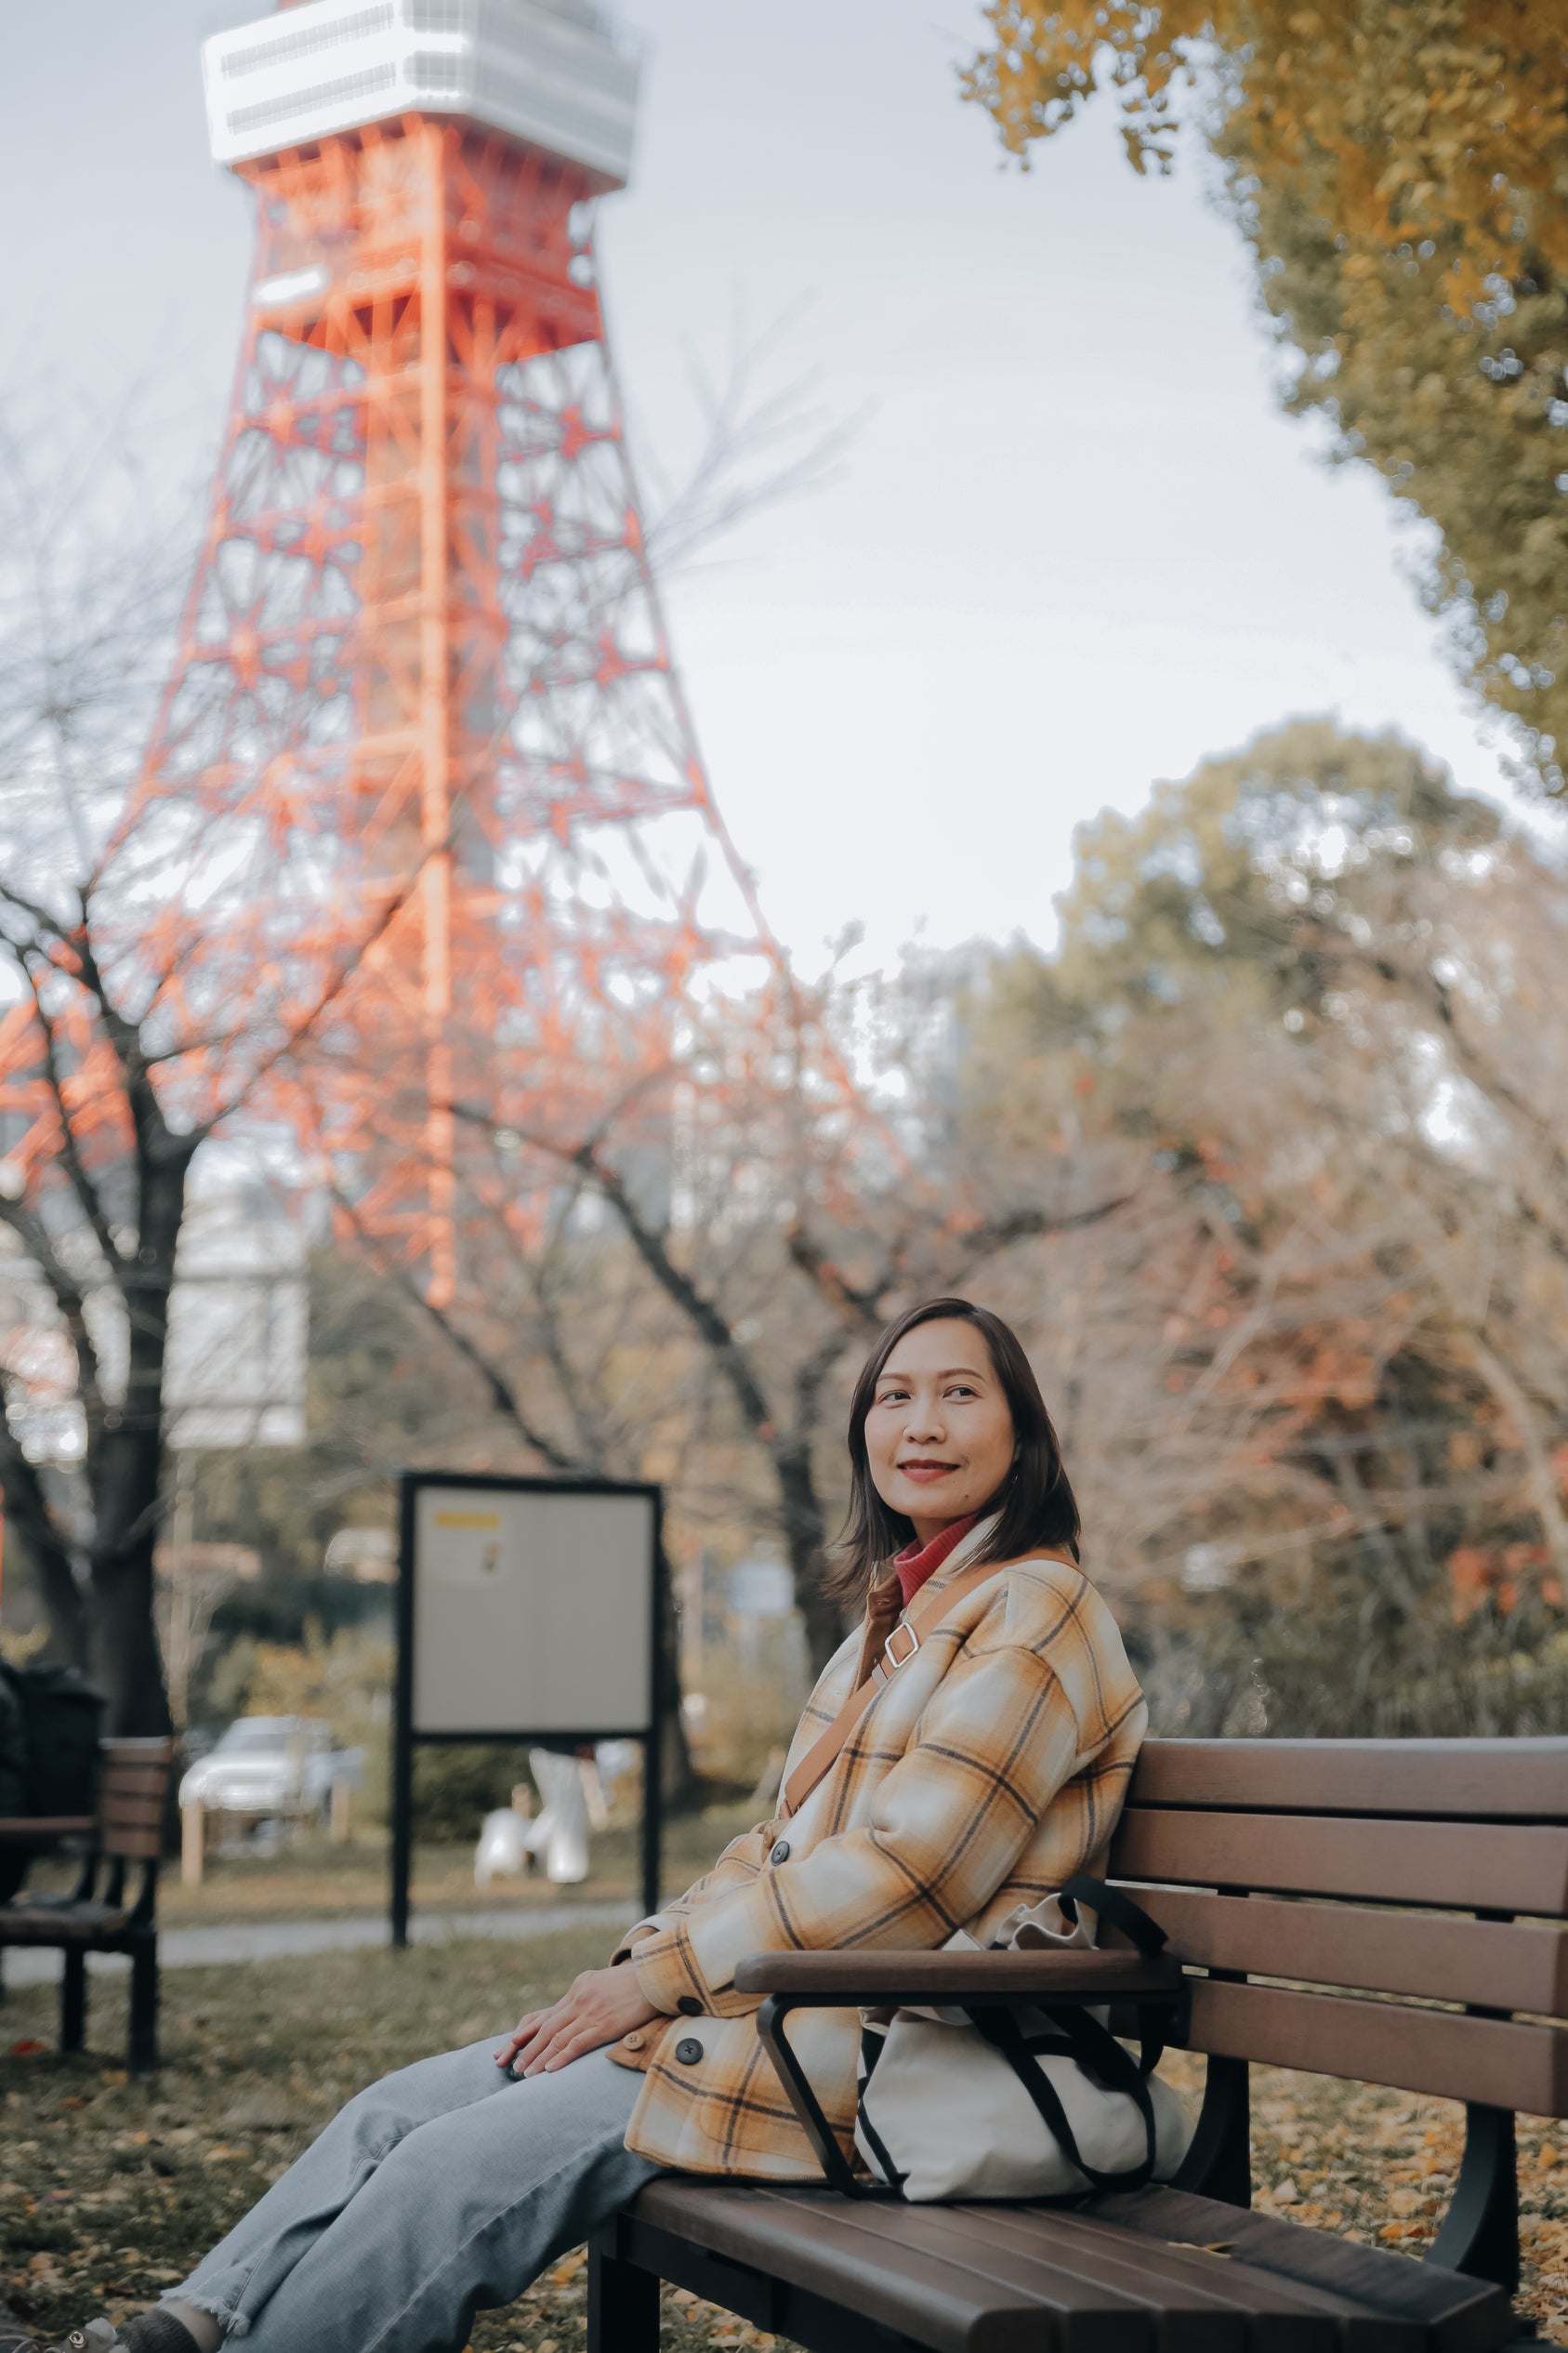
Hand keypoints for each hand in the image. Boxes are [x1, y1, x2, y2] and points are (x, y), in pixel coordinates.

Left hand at [494, 1964, 661, 2077]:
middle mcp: (580, 1998)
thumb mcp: (604, 1981)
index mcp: (578, 1987)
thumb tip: (574, 2011)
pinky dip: (561, 2057)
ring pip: (557, 2038)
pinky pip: (577, 2043)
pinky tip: (549, 2070)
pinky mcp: (605, 2025)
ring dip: (538, 2058)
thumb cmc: (634, 1982)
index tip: (510, 2046)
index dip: (526, 2032)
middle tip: (510, 2066)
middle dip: (525, 2049)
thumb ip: (587, 1994)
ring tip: (524, 2074)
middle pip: (546, 2028)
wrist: (658, 1976)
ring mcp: (591, 2012)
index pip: (546, 2014)